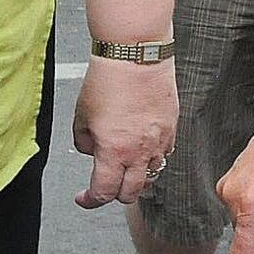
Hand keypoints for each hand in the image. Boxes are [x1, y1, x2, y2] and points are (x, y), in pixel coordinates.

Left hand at [70, 55, 176, 209]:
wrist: (135, 53)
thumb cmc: (107, 79)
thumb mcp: (81, 115)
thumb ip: (84, 141)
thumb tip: (92, 150)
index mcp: (113, 151)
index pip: (103, 193)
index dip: (90, 200)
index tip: (84, 197)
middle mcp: (139, 151)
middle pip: (130, 194)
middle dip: (114, 194)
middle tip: (105, 184)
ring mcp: (159, 140)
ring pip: (150, 175)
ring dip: (136, 176)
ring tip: (125, 164)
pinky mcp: (171, 127)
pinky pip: (164, 153)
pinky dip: (152, 157)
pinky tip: (142, 146)